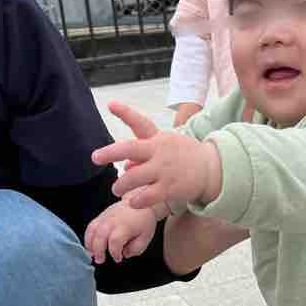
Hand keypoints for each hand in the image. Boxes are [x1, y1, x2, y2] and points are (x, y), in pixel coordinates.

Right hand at [84, 199, 157, 264]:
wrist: (141, 201)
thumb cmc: (143, 220)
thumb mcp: (145, 238)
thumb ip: (135, 249)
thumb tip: (124, 254)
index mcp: (125, 226)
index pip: (115, 241)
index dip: (115, 253)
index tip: (118, 258)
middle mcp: (113, 220)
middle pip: (100, 236)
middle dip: (98, 250)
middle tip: (101, 260)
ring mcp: (105, 217)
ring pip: (92, 230)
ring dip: (90, 244)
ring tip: (93, 254)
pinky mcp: (101, 216)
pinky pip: (90, 226)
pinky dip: (88, 237)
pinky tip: (91, 246)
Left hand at [92, 101, 221, 209]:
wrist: (210, 169)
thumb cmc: (182, 156)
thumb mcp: (164, 147)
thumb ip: (143, 154)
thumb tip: (125, 166)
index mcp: (157, 139)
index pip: (140, 123)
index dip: (125, 113)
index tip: (111, 104)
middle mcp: (159, 152)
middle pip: (130, 149)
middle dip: (110, 152)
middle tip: (95, 157)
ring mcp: (164, 170)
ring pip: (134, 177)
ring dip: (121, 185)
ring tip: (117, 190)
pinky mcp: (170, 188)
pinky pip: (147, 196)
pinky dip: (137, 200)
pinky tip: (132, 202)